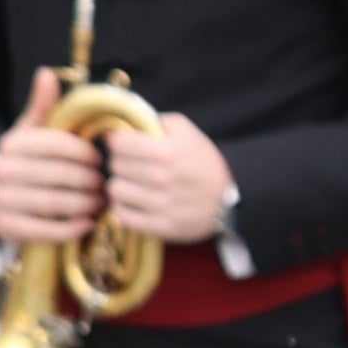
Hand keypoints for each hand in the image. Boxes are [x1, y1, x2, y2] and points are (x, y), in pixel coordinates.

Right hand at [0, 73, 102, 249]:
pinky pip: (49, 230)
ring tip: (99, 202)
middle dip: (91, 181)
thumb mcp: (31, 133)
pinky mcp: (9, 226)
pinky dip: (73, 228)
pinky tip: (88, 223)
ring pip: (59, 202)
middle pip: (64, 175)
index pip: (59, 144)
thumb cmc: (26, 161)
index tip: (97, 159)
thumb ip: (43, 107)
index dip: (84, 152)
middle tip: (103, 184)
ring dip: (87, 204)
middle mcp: (5, 171)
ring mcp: (4, 200)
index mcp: (13, 144)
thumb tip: (47, 73)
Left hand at [96, 112, 229, 246]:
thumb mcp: (189, 133)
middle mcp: (162, 179)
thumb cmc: (205, 163)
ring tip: (135, 185)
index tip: (126, 145)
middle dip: (123, 163)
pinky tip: (136, 203)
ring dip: (123, 186)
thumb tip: (129, 122)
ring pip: (115, 190)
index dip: (120, 141)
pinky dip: (125, 208)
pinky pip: (122, 215)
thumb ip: (158, 122)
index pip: (118, 143)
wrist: (232, 199)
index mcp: (167, 152)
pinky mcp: (160, 226)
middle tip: (136, 166)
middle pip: (115, 165)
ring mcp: (161, 205)